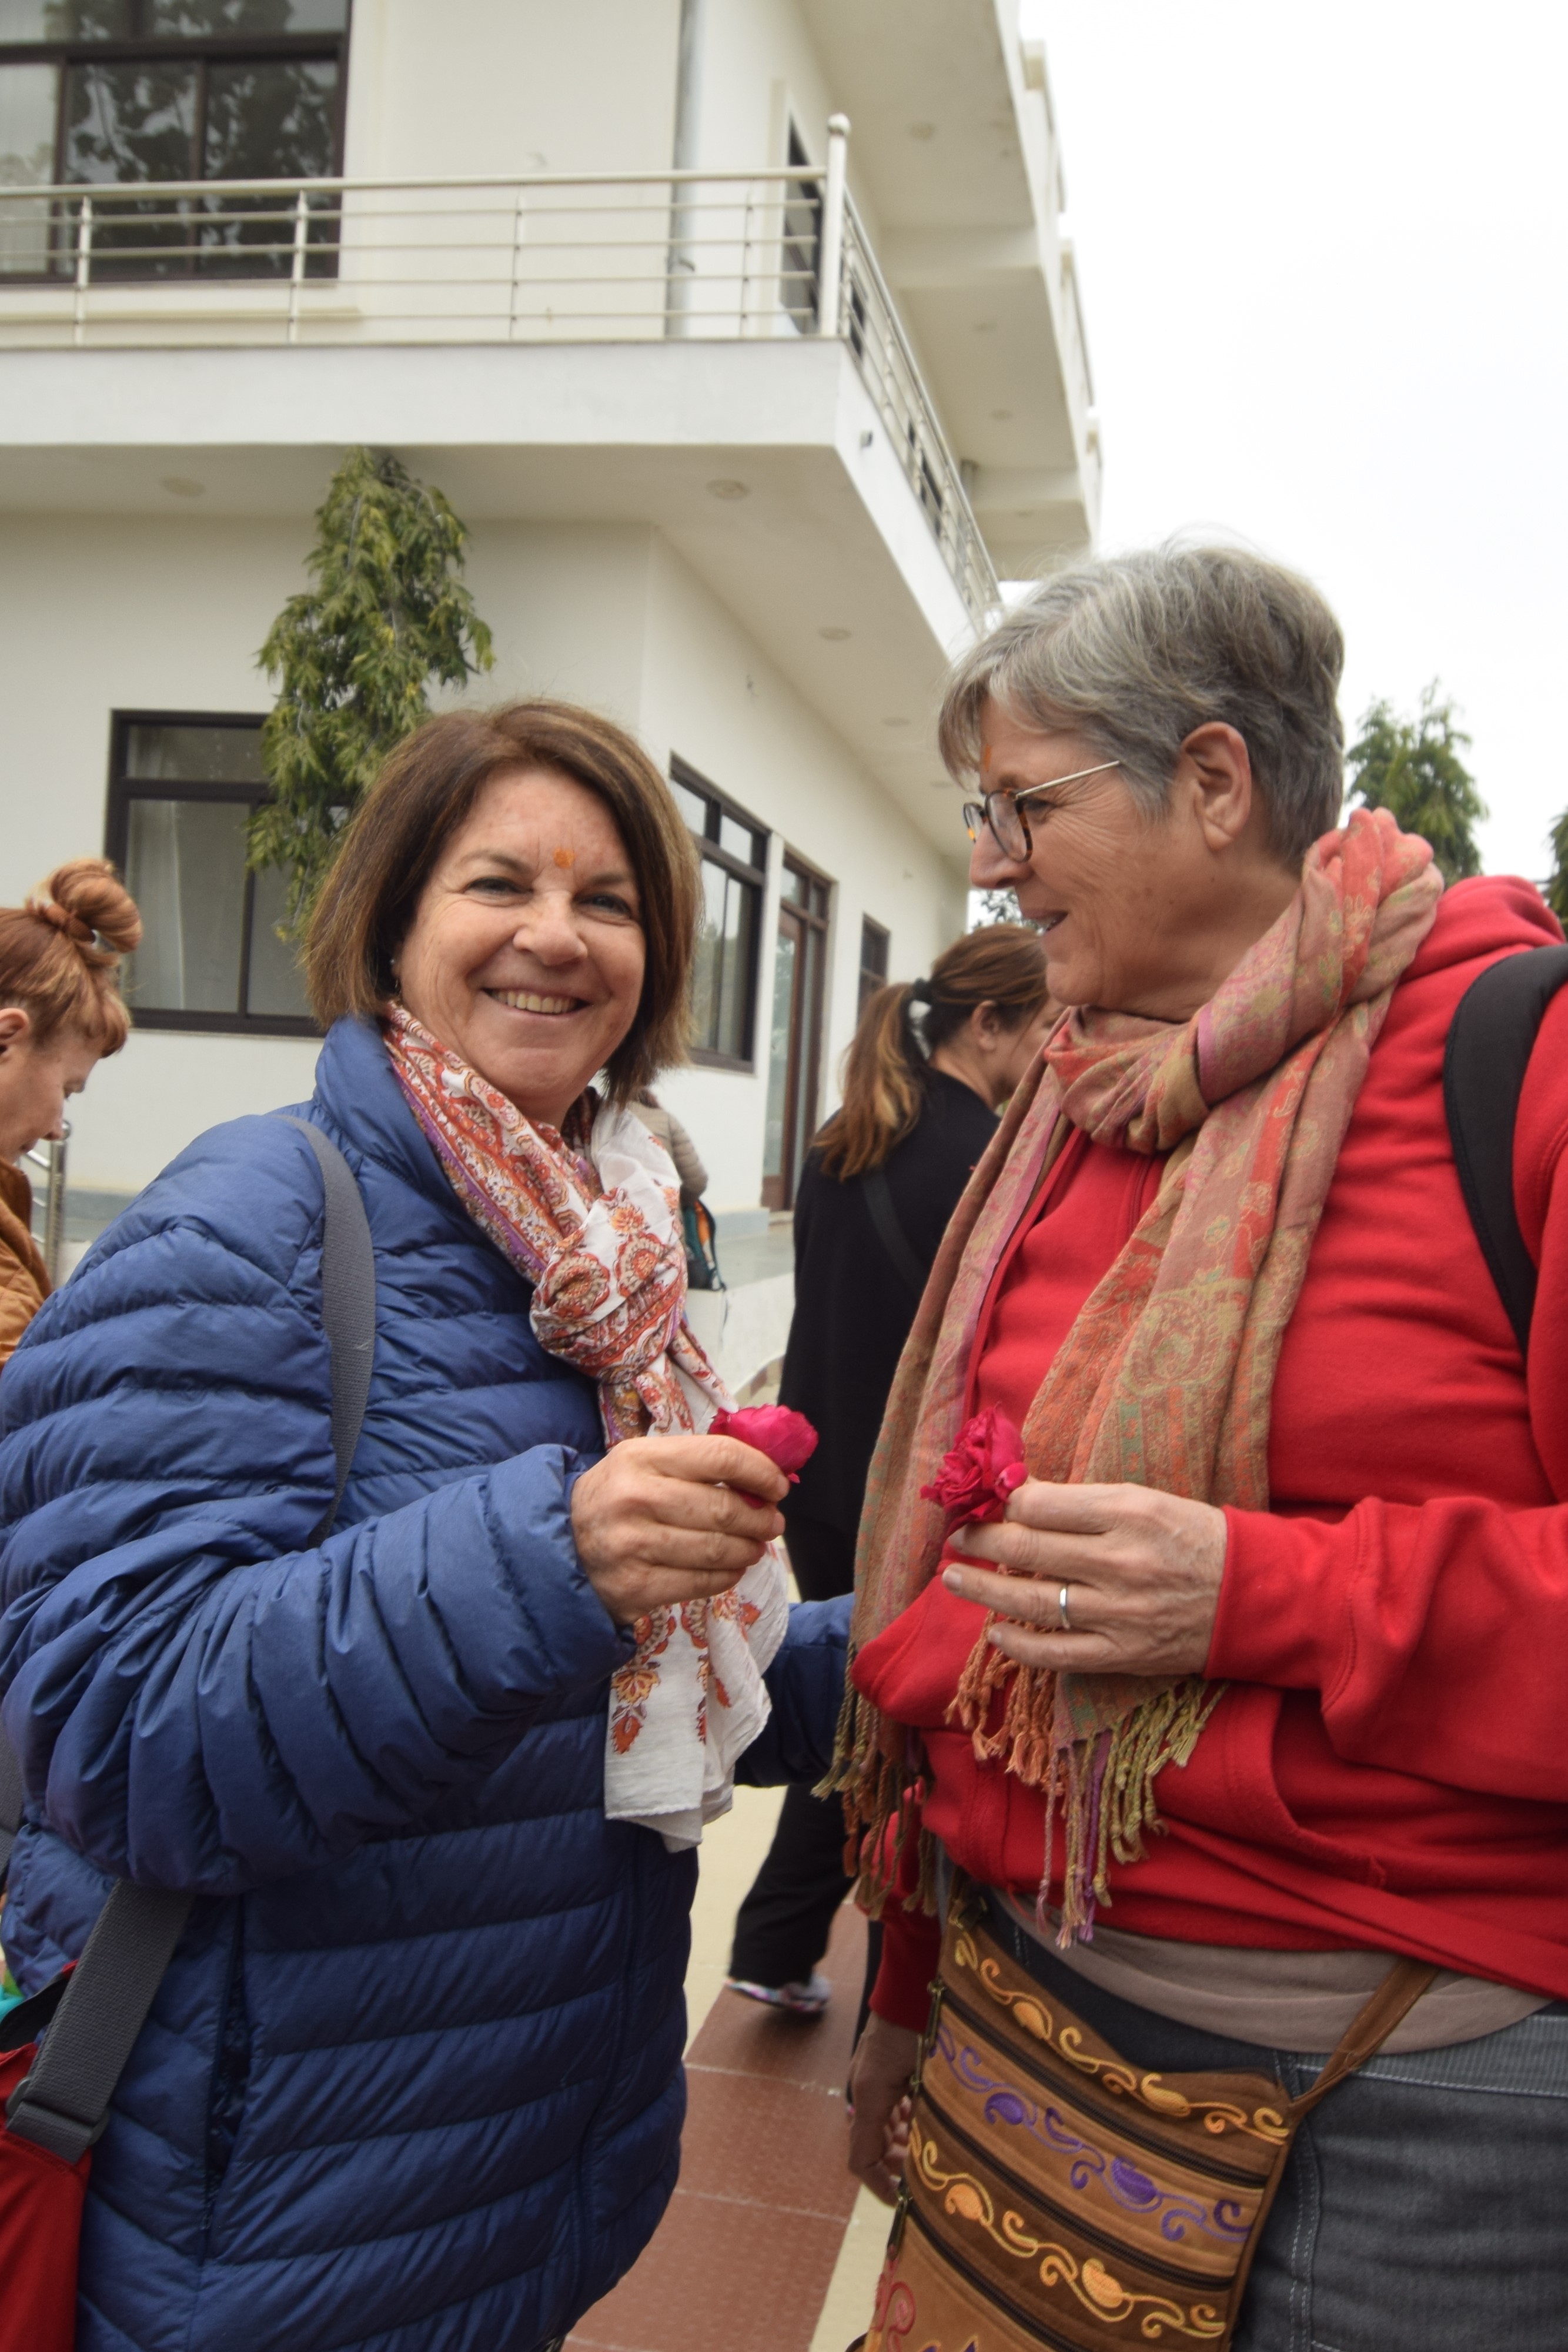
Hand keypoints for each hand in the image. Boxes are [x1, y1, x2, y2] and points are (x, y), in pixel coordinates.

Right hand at [570, 1432, 787, 1626]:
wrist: (560, 1547)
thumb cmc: (615, 1499)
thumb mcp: (642, 1464)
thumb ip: (696, 1464)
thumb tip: (763, 1475)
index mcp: (640, 1459)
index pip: (719, 1457)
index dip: (759, 1471)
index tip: (778, 1486)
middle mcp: (635, 1499)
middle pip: (723, 1508)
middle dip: (760, 1518)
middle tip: (772, 1523)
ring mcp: (633, 1546)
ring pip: (717, 1549)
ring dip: (749, 1549)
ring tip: (755, 1546)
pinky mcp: (636, 1587)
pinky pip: (701, 1582)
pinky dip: (727, 1576)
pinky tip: (732, 1568)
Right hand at [847, 2012, 921, 2203]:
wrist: (912, 1977)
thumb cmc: (925, 2026)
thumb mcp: (929, 2079)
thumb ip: (926, 2120)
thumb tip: (931, 2161)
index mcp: (869, 2095)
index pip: (860, 2160)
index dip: (880, 2187)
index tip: (905, 2201)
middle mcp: (863, 2087)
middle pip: (871, 2144)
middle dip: (896, 2166)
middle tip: (925, 2177)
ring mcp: (869, 2074)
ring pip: (880, 2125)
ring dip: (902, 2142)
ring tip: (931, 2147)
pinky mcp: (879, 2064)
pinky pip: (885, 2103)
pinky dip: (902, 2119)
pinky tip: (926, 2117)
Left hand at [941, 1480, 1226, 1677]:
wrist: (1254, 1594)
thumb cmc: (1194, 1537)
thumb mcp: (1146, 1500)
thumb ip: (1084, 1503)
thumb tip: (1019, 1501)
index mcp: (1127, 1512)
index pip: (1040, 1505)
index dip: (1003, 1503)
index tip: (987, 1503)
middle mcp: (1119, 1562)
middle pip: (1026, 1549)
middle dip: (980, 1540)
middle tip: (956, 1536)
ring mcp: (1119, 1614)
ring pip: (1031, 1602)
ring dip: (983, 1589)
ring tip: (953, 1578)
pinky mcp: (1124, 1654)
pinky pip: (1058, 1654)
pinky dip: (1020, 1646)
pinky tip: (996, 1634)